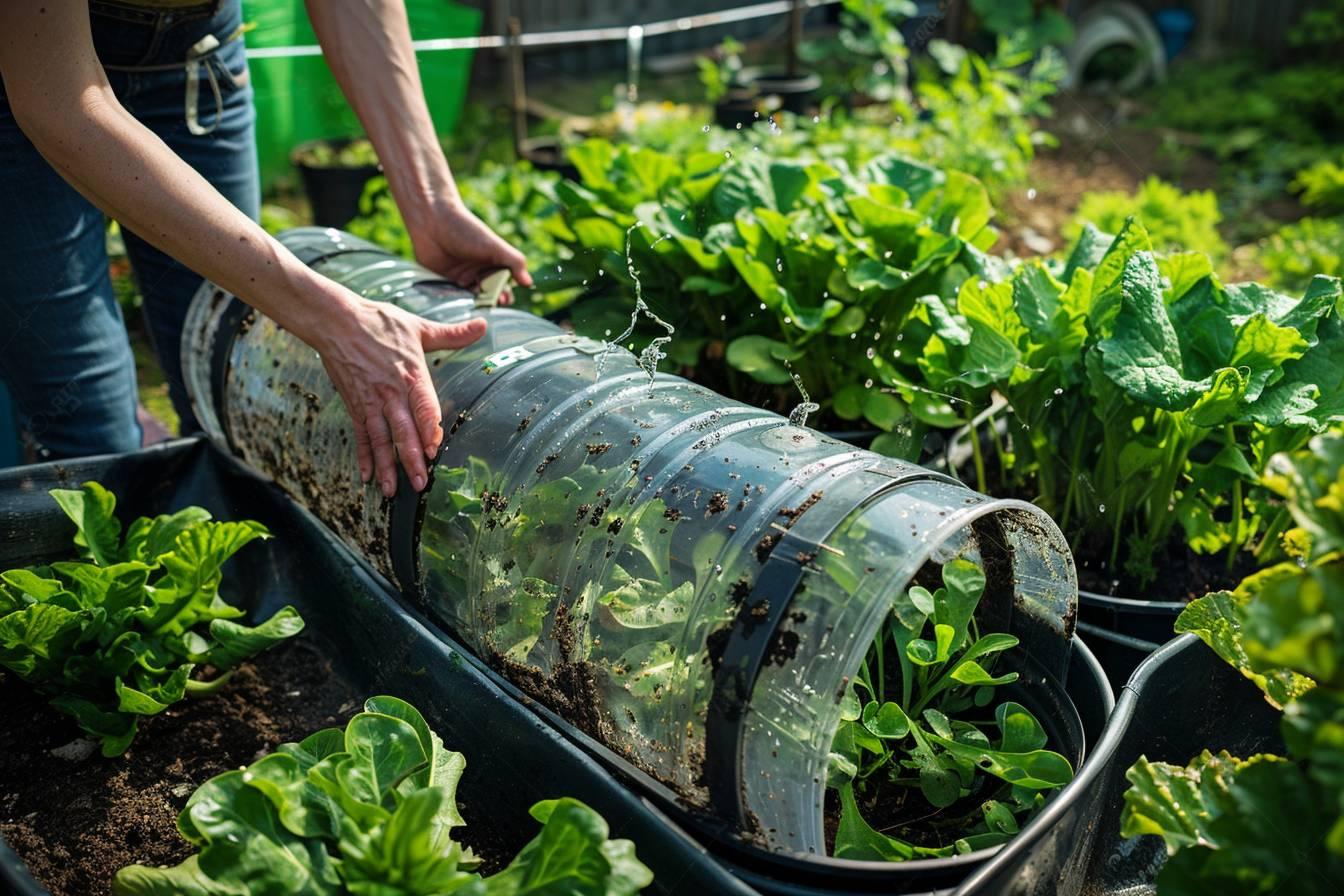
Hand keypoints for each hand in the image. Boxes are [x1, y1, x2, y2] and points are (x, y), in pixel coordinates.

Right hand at [311, 290, 486, 496]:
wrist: (335, 320)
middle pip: (403, 431)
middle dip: (412, 460)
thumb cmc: (378, 322)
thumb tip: (483, 325)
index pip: (424, 407)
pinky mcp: (355, 405)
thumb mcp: (418, 327)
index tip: (434, 449)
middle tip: (419, 484)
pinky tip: (366, 476)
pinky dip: (364, 457)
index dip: (429, 429)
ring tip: (391, 491)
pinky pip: (361, 436)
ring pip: (381, 440)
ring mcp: (371, 402)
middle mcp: (391, 393)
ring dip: (387, 466)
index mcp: (411, 375)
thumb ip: (452, 333)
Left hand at [406, 195, 532, 299]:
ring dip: (473, 305)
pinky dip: (457, 303)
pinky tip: (458, 308)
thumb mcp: (494, 246)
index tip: (503, 300)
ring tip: (474, 308)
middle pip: (489, 294)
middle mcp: (479, 272)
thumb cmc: (466, 230)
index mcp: (494, 263)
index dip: (505, 294)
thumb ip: (515, 262)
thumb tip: (529, 283)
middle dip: (490, 301)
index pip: (504, 284)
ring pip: (472, 298)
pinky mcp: (445, 282)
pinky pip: (454, 297)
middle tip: (489, 305)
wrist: (432, 222)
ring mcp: (462, 278)